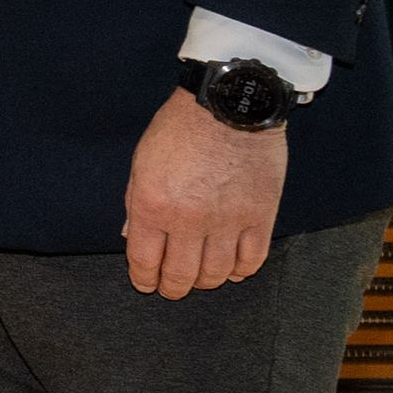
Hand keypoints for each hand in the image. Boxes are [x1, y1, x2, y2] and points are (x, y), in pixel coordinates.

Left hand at [123, 88, 288, 297]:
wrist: (229, 105)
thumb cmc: (180, 129)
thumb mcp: (142, 163)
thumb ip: (136, 203)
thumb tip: (132, 237)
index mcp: (152, 206)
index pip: (144, 262)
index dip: (144, 279)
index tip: (147, 284)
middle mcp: (188, 220)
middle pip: (181, 274)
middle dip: (174, 287)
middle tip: (173, 288)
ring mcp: (227, 220)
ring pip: (217, 273)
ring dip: (206, 281)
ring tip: (201, 278)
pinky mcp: (261, 214)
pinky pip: (252, 258)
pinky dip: (242, 270)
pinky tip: (234, 269)